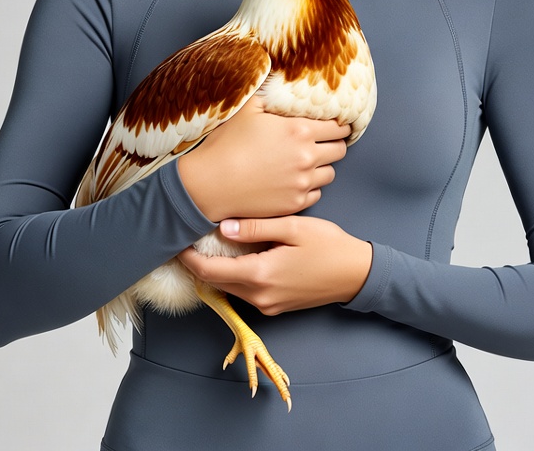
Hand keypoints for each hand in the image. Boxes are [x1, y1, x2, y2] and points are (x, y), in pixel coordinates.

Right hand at [177, 95, 349, 221]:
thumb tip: (280, 85)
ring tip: (308, 162)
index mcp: (300, 130)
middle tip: (325, 143)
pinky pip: (316, 193)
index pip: (338, 127)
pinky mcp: (295, 203)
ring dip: (322, 167)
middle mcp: (307, 156)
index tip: (337, 125)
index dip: (339, 125)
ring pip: (330, 174)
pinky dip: (309, 187)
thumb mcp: (248, 109)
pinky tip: (296, 180)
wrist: (211, 182)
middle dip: (334, 144)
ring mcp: (302, 182)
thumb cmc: (227, 143)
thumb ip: (271, 97)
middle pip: (340, 150)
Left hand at [177, 215, 372, 314]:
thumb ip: (257, 227)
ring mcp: (267, 305)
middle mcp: (259, 297)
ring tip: (208, 243)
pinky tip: (236, 255)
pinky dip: (234, 276)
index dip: (189, 259)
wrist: (356, 275)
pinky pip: (244, 292)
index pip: (210, 272)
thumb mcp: (293, 228)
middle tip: (189, 237)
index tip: (177, 240)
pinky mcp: (275, 307)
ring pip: (229, 288)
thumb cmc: (328, 246)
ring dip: (216, 270)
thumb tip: (223, 227)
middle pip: (215, 283)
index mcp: (261, 275)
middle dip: (198, 263)